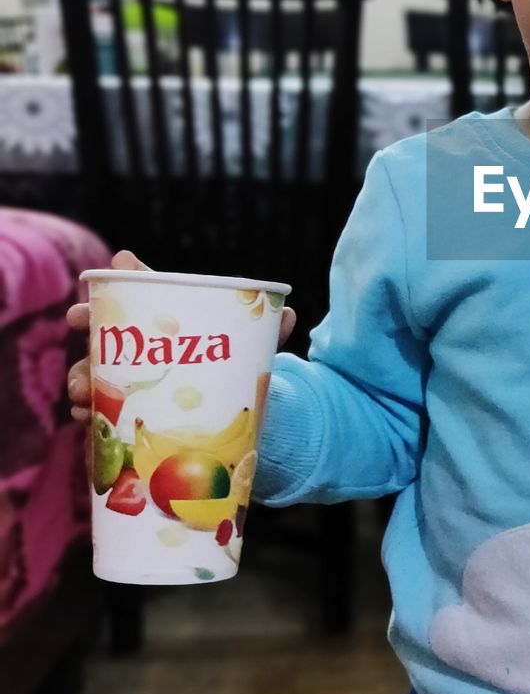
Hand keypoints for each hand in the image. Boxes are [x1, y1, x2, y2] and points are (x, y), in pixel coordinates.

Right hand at [67, 250, 297, 423]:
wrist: (234, 412)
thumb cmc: (234, 367)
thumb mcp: (251, 349)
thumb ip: (268, 334)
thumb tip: (288, 315)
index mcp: (169, 319)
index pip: (137, 292)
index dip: (117, 280)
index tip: (100, 276)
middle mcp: (141, 346)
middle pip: (105, 329)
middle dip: (87, 321)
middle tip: (78, 321)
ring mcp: (129, 378)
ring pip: (95, 370)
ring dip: (81, 374)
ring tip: (82, 387)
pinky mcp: (126, 411)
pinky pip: (99, 410)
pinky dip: (89, 413)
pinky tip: (84, 416)